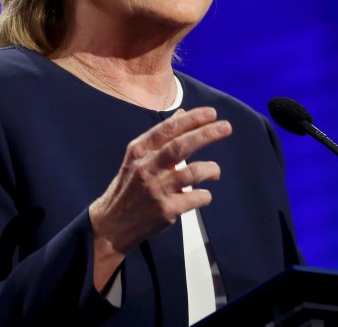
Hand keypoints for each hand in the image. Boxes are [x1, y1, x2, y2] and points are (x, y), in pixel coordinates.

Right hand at [88, 106, 231, 287]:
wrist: (111, 224)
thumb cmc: (129, 187)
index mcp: (139, 151)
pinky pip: (196, 198)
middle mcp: (146, 168)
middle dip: (206, 134)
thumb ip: (161, 137)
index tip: (211, 113)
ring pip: (193, 172)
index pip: (168, 129)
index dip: (191, 119)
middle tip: (226, 127)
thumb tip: (182, 114)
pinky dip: (205, 195)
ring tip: (215, 171)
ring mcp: (156, 190)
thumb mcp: (138, 158)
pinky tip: (204, 194)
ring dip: (211, 169)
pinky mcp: (166, 211)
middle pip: (181, 146)